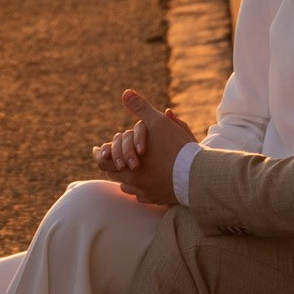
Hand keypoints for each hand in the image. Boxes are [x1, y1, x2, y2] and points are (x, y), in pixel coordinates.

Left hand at [102, 89, 195, 205]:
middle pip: (114, 175)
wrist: (196, 175)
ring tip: (128, 172)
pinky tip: (145, 184)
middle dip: (114, 166)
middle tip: (113, 160)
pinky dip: (141, 190)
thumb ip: (140, 108)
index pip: (104, 162)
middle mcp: (133, 182)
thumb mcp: (157, 123)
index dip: (100, 155)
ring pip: (127, 188)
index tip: (97, 152)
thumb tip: (125, 93)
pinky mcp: (158, 201)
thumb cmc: (176, 148)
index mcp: (127, 166)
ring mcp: (146, 193)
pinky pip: (143, 197)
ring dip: (126, 179)